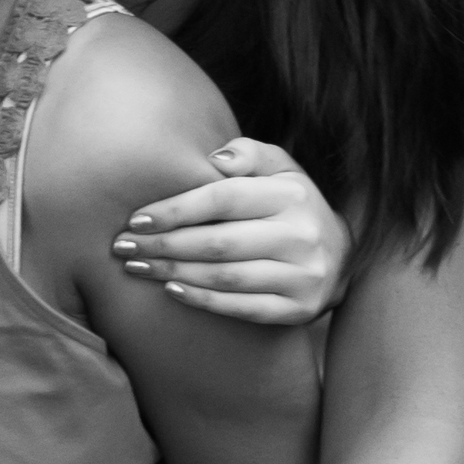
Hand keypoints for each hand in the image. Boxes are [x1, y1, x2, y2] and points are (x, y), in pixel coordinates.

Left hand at [110, 140, 351, 325]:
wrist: (341, 257)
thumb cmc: (291, 205)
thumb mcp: (280, 168)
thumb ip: (248, 154)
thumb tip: (214, 158)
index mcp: (291, 195)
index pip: (223, 199)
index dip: (175, 209)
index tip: (135, 218)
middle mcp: (301, 236)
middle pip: (218, 242)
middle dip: (163, 245)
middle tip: (122, 248)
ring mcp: (303, 276)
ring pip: (226, 277)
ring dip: (174, 273)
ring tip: (138, 268)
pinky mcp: (299, 309)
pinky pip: (242, 308)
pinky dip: (203, 300)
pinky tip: (172, 291)